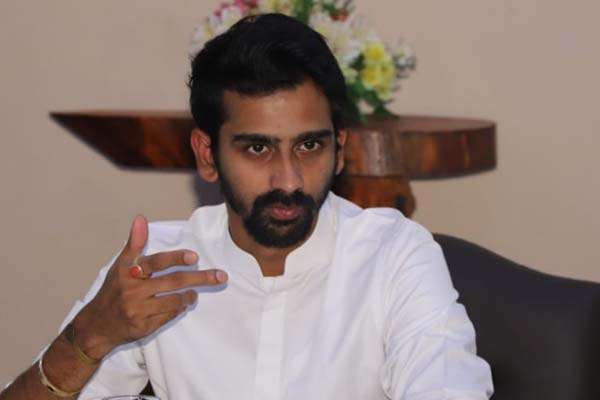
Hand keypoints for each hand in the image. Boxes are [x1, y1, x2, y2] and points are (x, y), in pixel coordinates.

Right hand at [73, 215, 227, 358]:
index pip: (156, 262)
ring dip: (190, 296)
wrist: (97, 325)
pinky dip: (178, 309)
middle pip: (173, 282)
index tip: (195, 256)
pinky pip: (169, 316)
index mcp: (128, 272)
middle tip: (220, 276)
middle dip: (200, 278)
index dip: (175, 258)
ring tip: (195, 293)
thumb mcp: (119, 265)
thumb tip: (140, 218)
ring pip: (174, 301)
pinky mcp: (143, 327)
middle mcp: (133, 291)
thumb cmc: (113, 290)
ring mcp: (138, 310)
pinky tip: (182, 305)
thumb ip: (134, 243)